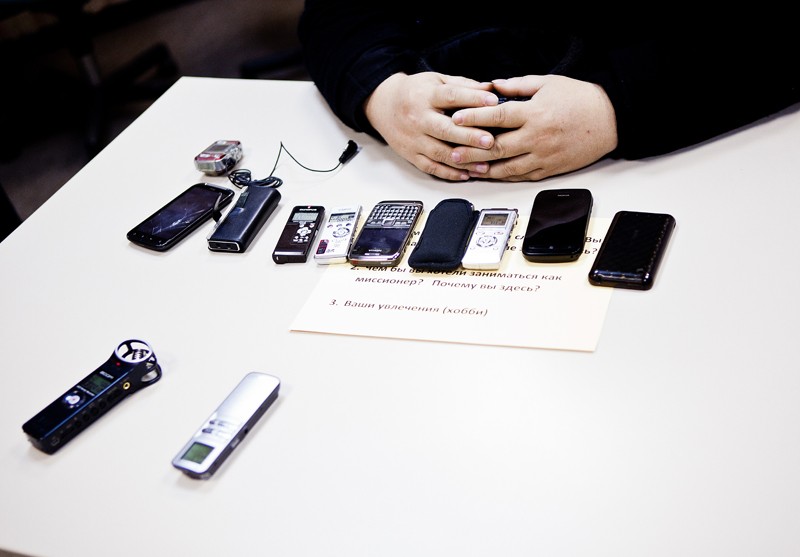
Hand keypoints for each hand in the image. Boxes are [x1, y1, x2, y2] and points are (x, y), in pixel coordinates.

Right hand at [363, 72, 497, 180]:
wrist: (383, 105)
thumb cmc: (415, 92)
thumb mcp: (436, 80)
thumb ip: (463, 85)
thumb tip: (491, 89)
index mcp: (426, 95)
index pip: (451, 96)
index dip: (472, 99)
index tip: (493, 101)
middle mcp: (419, 118)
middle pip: (445, 129)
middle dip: (469, 136)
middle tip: (490, 141)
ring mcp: (414, 139)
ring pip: (439, 153)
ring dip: (463, 161)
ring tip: (484, 165)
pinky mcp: (411, 154)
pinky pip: (430, 167)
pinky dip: (449, 173)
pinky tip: (466, 174)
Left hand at [449, 75, 617, 180]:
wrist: (609, 120)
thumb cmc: (580, 99)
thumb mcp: (548, 83)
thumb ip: (519, 86)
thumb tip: (493, 86)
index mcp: (534, 113)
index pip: (497, 116)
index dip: (474, 118)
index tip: (456, 119)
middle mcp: (536, 137)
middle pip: (496, 147)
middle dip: (471, 150)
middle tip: (451, 151)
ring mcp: (542, 156)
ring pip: (506, 167)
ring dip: (483, 169)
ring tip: (465, 168)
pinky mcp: (548, 169)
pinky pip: (521, 176)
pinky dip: (503, 176)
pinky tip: (489, 175)